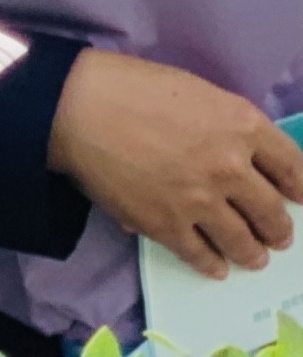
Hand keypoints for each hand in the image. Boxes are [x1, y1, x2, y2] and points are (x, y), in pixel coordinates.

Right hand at [48, 47, 302, 279]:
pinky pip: (198, 253)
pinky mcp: (165, 224)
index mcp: (244, 126)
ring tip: (254, 259)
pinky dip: (211, 264)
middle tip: (279, 237)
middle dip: (278, 228)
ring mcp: (200, 200)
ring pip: (241, 238)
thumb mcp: (199, 94)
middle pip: (271, 210)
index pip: (293, 166)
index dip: (301, 188)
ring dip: (252, 252)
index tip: (300, 199)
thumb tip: (237, 157)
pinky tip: (216, 268)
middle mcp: (232, 167)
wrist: (77, 108)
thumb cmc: (132, 88)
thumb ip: (227, 126)